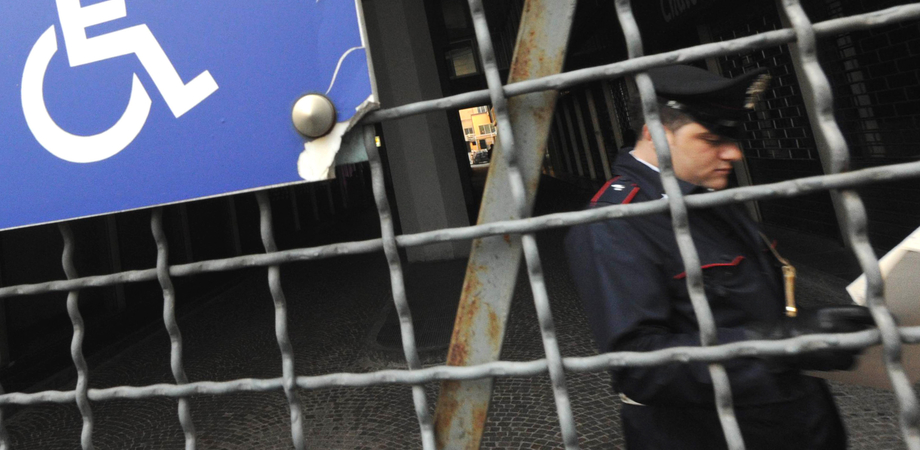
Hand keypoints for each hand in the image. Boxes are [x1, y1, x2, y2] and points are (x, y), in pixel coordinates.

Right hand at [746, 305, 873, 371]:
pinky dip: (846, 359)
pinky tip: (835, 355)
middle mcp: (832, 328)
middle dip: (862, 333)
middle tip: (856, 333)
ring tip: (840, 344)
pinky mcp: (829, 362)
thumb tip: (868, 321)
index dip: (875, 317)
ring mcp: (832, 346)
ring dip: (854, 347)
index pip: (863, 314)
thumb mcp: (818, 312)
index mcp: (828, 313)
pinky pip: (849, 362)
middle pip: (864, 332)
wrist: (775, 343)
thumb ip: (841, 316)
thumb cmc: (798, 325)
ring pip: (858, 349)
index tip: (884, 320)